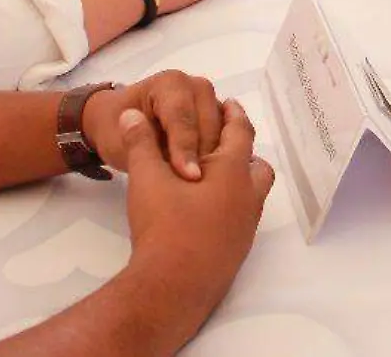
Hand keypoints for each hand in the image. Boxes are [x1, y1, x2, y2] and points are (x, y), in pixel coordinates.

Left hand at [80, 70, 224, 178]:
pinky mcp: (218, 118)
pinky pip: (229, 137)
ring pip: (224, 130)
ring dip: (216, 158)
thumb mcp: (120, 139)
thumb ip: (143, 146)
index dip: (185, 147)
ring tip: (204, 187)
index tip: (190, 177)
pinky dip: (223, 157)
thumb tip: (164, 157)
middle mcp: (195, 86)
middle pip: (209, 122)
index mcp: (169, 83)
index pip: (181, 116)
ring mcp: (210, 101)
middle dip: (204, 155)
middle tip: (196, 187)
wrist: (116, 123)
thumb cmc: (115, 130)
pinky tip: (215, 180)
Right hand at [120, 102, 271, 313]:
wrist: (172, 286)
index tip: (230, 103)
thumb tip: (131, 115)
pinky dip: (231, 204)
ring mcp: (245, 227)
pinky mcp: (237, 250)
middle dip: (244, 148)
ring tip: (215, 174)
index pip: (241, 133)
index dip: (234, 114)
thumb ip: (140, 142)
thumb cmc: (164, 226)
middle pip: (258, 164)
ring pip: (254, 194)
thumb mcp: (146, 177)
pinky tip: (207, 208)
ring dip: (240, 179)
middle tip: (225, 139)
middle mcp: (248, 198)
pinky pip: (242, 217)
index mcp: (232, 172)